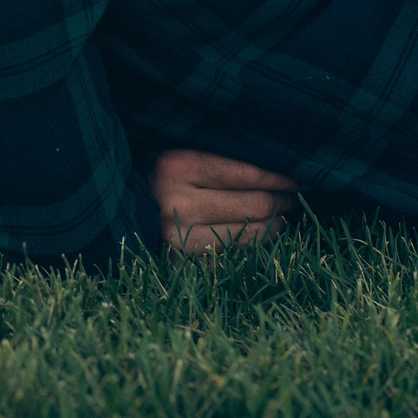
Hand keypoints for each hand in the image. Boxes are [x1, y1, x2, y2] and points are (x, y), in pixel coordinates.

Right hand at [151, 148, 296, 251]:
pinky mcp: (182, 263)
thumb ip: (220, 155)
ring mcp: (178, 238)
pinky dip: (252, 246)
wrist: (119, 210)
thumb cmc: (160, 178)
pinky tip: (257, 235)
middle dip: (282, 202)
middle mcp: (176, 203)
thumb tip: (280, 165)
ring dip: (273, 226)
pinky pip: (234, 255)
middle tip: (292, 198)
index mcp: (177, 166)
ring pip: (250, 234)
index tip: (297, 178)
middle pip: (255, 205)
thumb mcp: (182, 154)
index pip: (248, 173)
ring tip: (279, 217)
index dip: (280, 177)